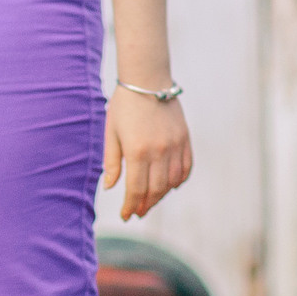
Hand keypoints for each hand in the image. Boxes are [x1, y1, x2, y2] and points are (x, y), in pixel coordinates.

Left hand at [102, 86, 191, 219]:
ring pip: (171, 182)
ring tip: (150, 200)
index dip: (130, 206)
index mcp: (137, 151)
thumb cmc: (124, 106)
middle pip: (155, 190)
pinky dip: (178, 181)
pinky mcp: (185, 139)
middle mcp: (159, 152)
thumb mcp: (111, 133)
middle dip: (145, 205)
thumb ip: (112, 162)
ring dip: (161, 195)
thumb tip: (111, 187)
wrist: (147, 80)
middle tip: (137, 212)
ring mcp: (175, 146)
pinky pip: (185, 168)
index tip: (125, 215)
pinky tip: (169, 185)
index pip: (136, 190)